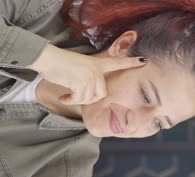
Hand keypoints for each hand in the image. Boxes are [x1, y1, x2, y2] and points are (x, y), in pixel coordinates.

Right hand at [28, 44, 147, 104]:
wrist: (48, 59)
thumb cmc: (60, 64)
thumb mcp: (79, 68)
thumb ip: (89, 78)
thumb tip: (91, 96)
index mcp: (97, 64)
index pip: (118, 62)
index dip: (131, 63)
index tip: (145, 60)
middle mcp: (96, 70)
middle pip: (101, 93)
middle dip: (89, 99)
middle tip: (75, 96)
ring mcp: (89, 76)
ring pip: (89, 98)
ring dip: (76, 100)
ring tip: (67, 94)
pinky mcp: (81, 82)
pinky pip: (79, 100)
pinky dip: (70, 100)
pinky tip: (63, 96)